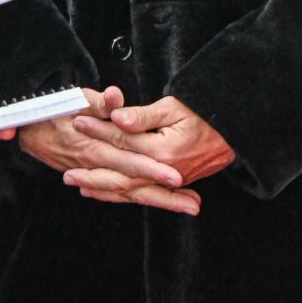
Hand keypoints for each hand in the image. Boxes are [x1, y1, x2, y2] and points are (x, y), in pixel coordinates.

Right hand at [18, 85, 197, 212]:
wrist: (26, 131)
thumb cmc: (53, 111)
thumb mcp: (75, 99)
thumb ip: (99, 101)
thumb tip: (116, 96)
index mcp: (94, 147)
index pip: (129, 161)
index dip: (153, 169)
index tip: (177, 177)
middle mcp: (97, 167)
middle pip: (135, 185)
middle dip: (165, 197)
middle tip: (193, 204)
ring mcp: (95, 176)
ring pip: (130, 193)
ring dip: (159, 201)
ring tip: (188, 208)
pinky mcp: (94, 178)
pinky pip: (118, 194)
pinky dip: (140, 200)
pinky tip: (158, 203)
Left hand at [72, 95, 234, 187]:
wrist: (235, 132)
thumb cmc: (204, 114)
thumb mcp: (174, 107)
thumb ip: (143, 116)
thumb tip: (117, 117)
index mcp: (162, 151)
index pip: (122, 141)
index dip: (99, 130)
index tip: (78, 121)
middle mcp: (163, 171)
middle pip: (120, 174)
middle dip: (92, 172)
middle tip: (67, 172)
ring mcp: (168, 180)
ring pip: (128, 189)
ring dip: (102, 188)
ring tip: (78, 186)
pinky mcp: (172, 183)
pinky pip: (141, 194)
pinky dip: (120, 195)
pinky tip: (103, 192)